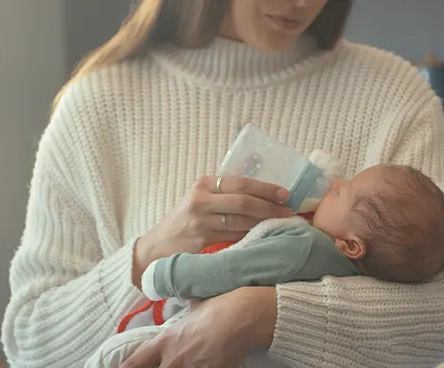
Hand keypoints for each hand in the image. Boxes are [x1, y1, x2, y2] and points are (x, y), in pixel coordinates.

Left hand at [119, 287, 277, 367]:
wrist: (241, 317)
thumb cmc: (219, 307)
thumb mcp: (196, 304)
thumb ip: (188, 309)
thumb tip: (189, 301)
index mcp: (166, 340)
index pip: (136, 361)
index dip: (128, 367)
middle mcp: (174, 359)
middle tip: (173, 362)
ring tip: (196, 361)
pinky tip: (212, 364)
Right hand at [132, 176, 290, 287]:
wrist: (155, 248)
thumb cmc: (184, 224)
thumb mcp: (200, 202)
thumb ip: (224, 197)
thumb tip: (264, 197)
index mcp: (203, 184)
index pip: (241, 182)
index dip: (266, 188)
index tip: (285, 194)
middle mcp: (200, 199)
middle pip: (243, 201)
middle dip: (269, 206)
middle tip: (289, 211)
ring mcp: (199, 220)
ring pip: (241, 221)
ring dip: (264, 222)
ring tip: (281, 224)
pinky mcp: (200, 239)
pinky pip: (234, 237)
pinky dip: (251, 236)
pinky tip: (264, 237)